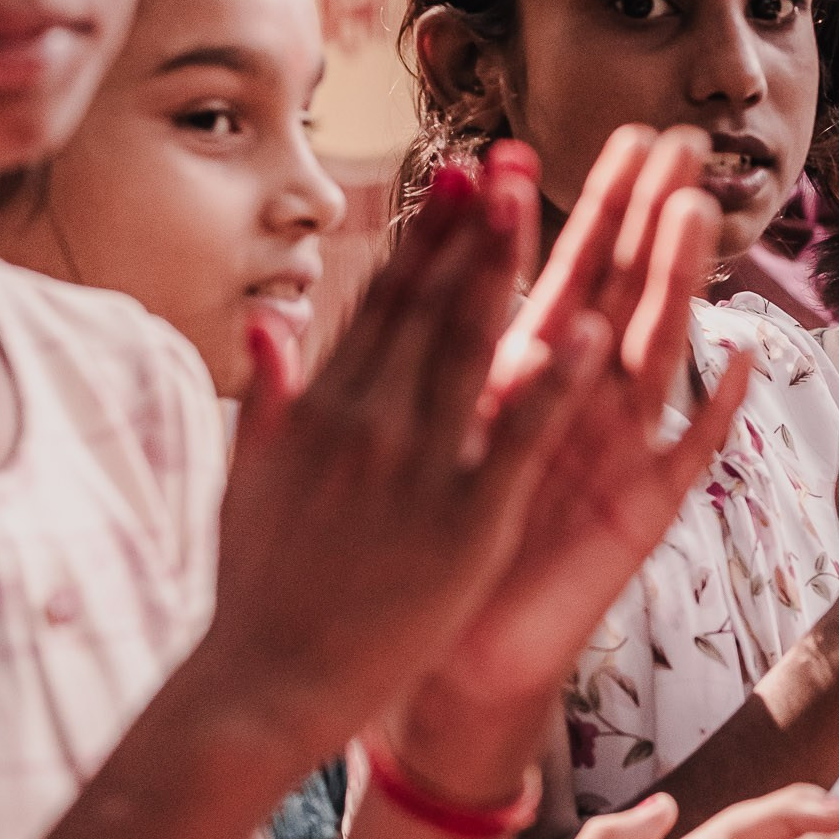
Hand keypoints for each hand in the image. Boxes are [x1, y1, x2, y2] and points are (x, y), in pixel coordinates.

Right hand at [203, 148, 599, 773]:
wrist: (259, 687)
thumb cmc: (256, 595)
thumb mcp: (247, 480)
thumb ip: (269, 398)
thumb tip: (268, 325)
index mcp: (326, 408)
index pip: (384, 303)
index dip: (426, 235)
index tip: (458, 175)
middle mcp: (371, 421)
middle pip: (431, 306)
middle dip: (473, 225)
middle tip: (510, 152)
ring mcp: (419, 468)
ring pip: (475, 348)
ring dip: (511, 268)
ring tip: (548, 200)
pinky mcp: (464, 523)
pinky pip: (519, 441)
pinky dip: (554, 385)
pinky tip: (591, 333)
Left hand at [423, 126, 752, 714]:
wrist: (454, 656)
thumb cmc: (433, 547)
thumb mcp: (423, 437)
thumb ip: (427, 358)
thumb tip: (404, 272)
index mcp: (525, 376)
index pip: (562, 270)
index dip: (581, 206)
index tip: (611, 135)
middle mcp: (581, 403)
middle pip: (622, 290)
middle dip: (646, 216)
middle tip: (678, 139)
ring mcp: (620, 452)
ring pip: (654, 350)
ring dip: (675, 284)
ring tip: (695, 213)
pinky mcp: (642, 514)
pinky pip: (688, 456)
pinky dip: (716, 412)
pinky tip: (747, 359)